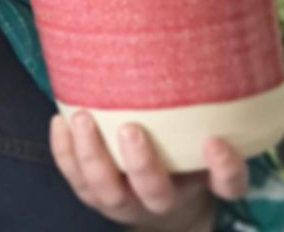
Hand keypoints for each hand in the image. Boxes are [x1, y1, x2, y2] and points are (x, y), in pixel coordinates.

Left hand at [50, 111, 248, 230]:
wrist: (149, 200)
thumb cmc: (174, 159)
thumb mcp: (194, 145)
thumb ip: (206, 120)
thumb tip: (212, 82)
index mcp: (195, 187)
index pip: (223, 186)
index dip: (223, 168)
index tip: (214, 141)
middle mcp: (157, 201)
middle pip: (153, 193)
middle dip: (142, 164)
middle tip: (131, 129)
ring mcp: (119, 199)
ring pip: (104, 188)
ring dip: (91, 153)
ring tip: (82, 118)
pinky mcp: (89, 191)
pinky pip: (73, 175)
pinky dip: (64, 150)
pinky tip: (60, 120)